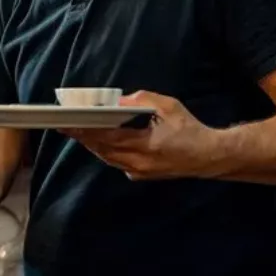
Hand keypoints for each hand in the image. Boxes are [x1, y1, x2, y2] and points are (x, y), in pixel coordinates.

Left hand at [61, 91, 219, 180]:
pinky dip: (105, 151)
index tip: (68, 122)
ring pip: (107, 158)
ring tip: (76, 131)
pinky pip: (116, 162)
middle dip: (83, 136)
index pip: (107, 138)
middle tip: (65, 125)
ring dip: (92, 144)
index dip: (86, 130)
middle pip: (102, 149)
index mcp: (145, 146)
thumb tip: (117, 101)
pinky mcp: (141, 175)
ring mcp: (138, 172)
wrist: (210, 156)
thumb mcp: (168, 107)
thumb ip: (142, 100)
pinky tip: (98, 140)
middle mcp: (138, 164)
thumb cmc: (190, 129)